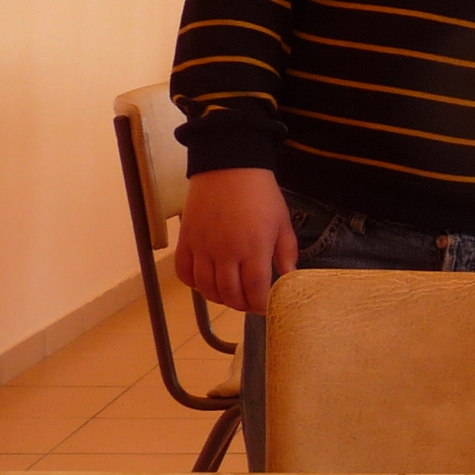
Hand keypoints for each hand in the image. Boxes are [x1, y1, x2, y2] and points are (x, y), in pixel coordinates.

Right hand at [173, 167, 296, 315]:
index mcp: (253, 249)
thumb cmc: (261, 194)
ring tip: (231, 295)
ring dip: (220, 298)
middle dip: (242, 305)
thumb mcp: (283, 222)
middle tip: (250, 302)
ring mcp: (202, 247)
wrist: (229, 166)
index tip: (266, 307)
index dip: (261, 305)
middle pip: (229, 294)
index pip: (255, 291)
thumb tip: (289, 279)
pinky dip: (194, 284)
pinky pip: (184, 272)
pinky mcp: (186, 240)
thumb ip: (286, 253)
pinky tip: (206, 282)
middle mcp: (225, 252)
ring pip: (206, 288)